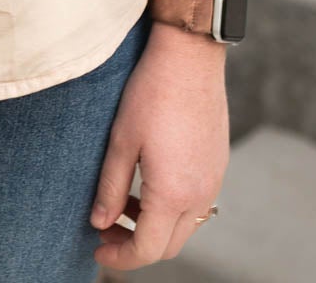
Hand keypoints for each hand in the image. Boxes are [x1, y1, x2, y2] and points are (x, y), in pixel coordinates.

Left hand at [89, 25, 229, 269]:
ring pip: (184, 226)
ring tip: (122, 203)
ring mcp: (213, 180)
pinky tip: (148, 183)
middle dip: (134, 245)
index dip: (120, 258)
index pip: (147, 249)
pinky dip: (171, 207)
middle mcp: (200, 195)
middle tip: (105, 228)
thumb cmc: (151, 93)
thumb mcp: (121, 140)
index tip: (97, 250)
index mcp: (173, 194)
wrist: (189, 57)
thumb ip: (110, 187)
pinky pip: (196, 203)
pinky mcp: (218, 164)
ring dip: (153, 225)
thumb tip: (99, 223)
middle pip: (168, 244)